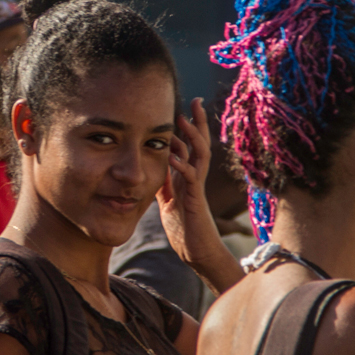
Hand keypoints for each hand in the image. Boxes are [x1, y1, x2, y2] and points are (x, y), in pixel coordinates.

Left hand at [157, 98, 219, 267]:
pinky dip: (181, 165)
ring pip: (200, 155)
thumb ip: (164, 183)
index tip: (181, 108)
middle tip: (195, 101)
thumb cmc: (184, 229)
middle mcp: (195, 178)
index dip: (187, 128)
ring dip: (192, 137)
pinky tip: (171, 155)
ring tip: (183, 120)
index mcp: (188, 177)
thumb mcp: (168, 201)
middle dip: (198, 122)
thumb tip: (153, 167)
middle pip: (201, 144)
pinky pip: (191, 178)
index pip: (190, 146)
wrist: (197, 253)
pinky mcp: (195, 200)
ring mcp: (197, 188)